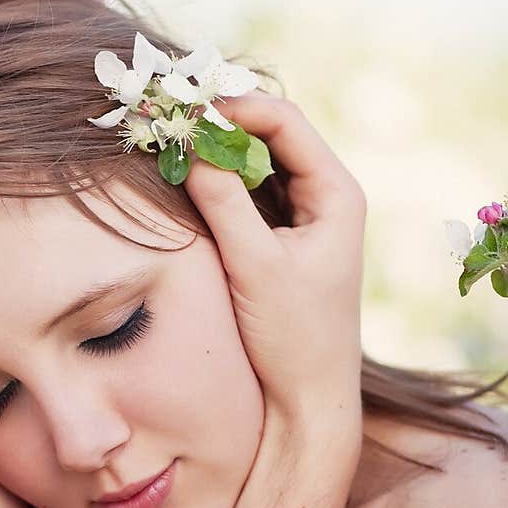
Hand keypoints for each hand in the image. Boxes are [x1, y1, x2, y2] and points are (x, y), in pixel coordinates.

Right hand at [184, 92, 365, 430]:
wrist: (307, 399)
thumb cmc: (294, 337)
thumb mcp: (254, 265)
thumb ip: (223, 202)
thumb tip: (190, 144)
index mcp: (337, 194)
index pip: (284, 122)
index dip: (235, 107)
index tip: (186, 110)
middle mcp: (326, 196)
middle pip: (269, 133)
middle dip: (220, 122)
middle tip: (170, 118)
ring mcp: (304, 215)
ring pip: (255, 159)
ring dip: (214, 148)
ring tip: (170, 140)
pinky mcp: (282, 235)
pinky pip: (247, 188)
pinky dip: (216, 177)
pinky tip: (182, 177)